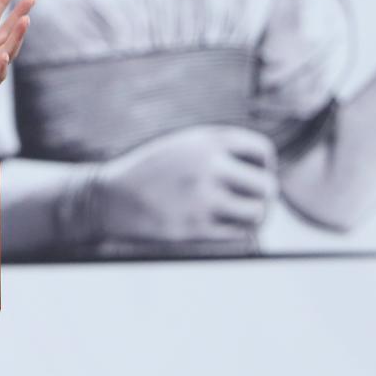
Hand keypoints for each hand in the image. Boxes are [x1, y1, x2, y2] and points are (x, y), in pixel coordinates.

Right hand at [93, 125, 277, 242]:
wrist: (109, 197)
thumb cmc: (151, 172)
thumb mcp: (183, 145)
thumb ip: (219, 150)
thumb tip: (266, 170)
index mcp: (206, 141)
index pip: (262, 151)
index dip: (265, 165)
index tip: (253, 174)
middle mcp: (207, 166)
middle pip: (267, 185)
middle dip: (264, 195)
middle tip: (254, 201)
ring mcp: (202, 198)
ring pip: (258, 213)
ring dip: (255, 217)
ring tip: (244, 217)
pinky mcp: (195, 228)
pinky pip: (238, 234)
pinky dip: (238, 232)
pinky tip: (225, 226)